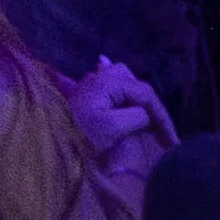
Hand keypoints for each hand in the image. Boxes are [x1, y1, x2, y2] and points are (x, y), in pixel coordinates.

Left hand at [68, 57, 173, 175]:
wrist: (48, 141)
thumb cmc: (79, 135)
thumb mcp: (112, 129)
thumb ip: (136, 117)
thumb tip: (146, 115)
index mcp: (109, 82)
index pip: (146, 94)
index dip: (162, 117)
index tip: (171, 142)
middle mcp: (101, 76)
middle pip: (137, 85)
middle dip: (152, 107)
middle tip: (161, 133)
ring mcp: (92, 84)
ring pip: (124, 82)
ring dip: (138, 100)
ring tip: (149, 121)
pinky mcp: (86, 95)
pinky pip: (109, 85)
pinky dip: (122, 94)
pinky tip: (123, 98)